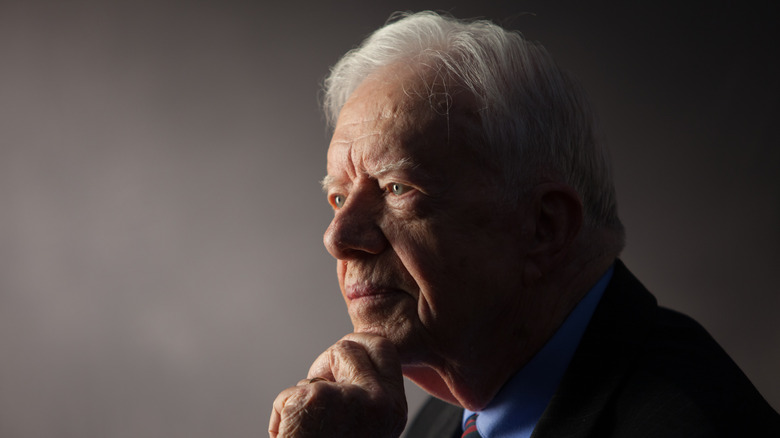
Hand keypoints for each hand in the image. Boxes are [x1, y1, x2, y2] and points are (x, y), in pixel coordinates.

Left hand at [269, 333, 406, 436]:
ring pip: (318, 367)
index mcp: (394, 409)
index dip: (357, 352)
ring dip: (305, 390)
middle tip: (320, 386)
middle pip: (354, 344)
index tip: (341, 370)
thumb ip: (367, 396)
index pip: (383, 347)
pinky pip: (289, 394)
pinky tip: (291, 437)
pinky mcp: (314, 401)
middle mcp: (380, 402)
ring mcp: (349, 399)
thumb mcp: (367, 428)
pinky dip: (282, 414)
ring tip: (307, 425)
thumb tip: (347, 359)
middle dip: (333, 356)